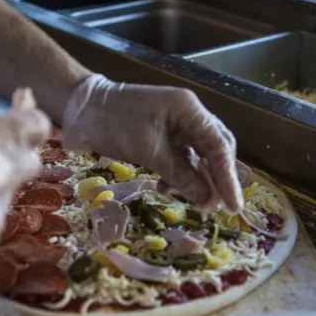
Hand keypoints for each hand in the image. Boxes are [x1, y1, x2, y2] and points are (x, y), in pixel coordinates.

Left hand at [61, 75, 242, 212]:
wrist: (82, 108)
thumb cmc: (113, 122)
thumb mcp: (147, 150)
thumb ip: (179, 174)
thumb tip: (207, 200)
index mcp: (190, 110)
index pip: (219, 146)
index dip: (228, 178)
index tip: (233, 206)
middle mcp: (190, 116)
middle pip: (217, 150)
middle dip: (219, 180)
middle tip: (219, 208)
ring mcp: (178, 125)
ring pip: (202, 156)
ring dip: (201, 181)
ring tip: (199, 204)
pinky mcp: (166, 137)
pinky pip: (183, 159)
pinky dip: (182, 176)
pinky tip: (172, 190)